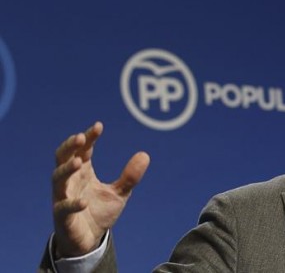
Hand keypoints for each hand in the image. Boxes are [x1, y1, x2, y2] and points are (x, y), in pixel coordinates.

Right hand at [52, 121, 149, 256]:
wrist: (89, 240)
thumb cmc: (100, 212)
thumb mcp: (119, 193)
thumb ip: (130, 176)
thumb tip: (145, 154)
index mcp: (83, 172)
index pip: (83, 150)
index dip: (89, 137)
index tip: (99, 126)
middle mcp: (70, 181)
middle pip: (62, 158)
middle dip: (69, 147)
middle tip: (79, 137)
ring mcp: (63, 197)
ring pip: (57, 179)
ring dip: (66, 169)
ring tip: (78, 161)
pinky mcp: (62, 216)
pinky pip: (63, 208)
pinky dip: (72, 203)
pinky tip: (84, 201)